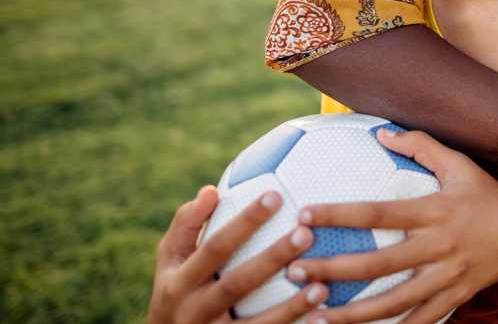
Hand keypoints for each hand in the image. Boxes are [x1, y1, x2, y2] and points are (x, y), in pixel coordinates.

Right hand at [149, 186, 327, 323]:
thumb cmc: (176, 289)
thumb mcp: (170, 260)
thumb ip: (187, 226)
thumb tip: (211, 190)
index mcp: (179, 282)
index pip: (215, 247)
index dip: (244, 222)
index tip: (275, 195)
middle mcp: (194, 311)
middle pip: (237, 284)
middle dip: (272, 259)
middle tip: (306, 234)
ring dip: (291, 307)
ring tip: (322, 287)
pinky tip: (323, 320)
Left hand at [287, 130, 497, 323]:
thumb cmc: (487, 195)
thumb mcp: (459, 164)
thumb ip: (421, 145)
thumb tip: (381, 132)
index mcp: (435, 211)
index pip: (379, 212)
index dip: (340, 214)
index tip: (305, 216)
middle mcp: (439, 246)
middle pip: (378, 263)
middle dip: (333, 269)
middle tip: (294, 270)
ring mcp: (447, 276)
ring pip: (394, 301)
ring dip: (351, 313)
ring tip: (313, 316)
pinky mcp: (455, 297)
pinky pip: (420, 321)